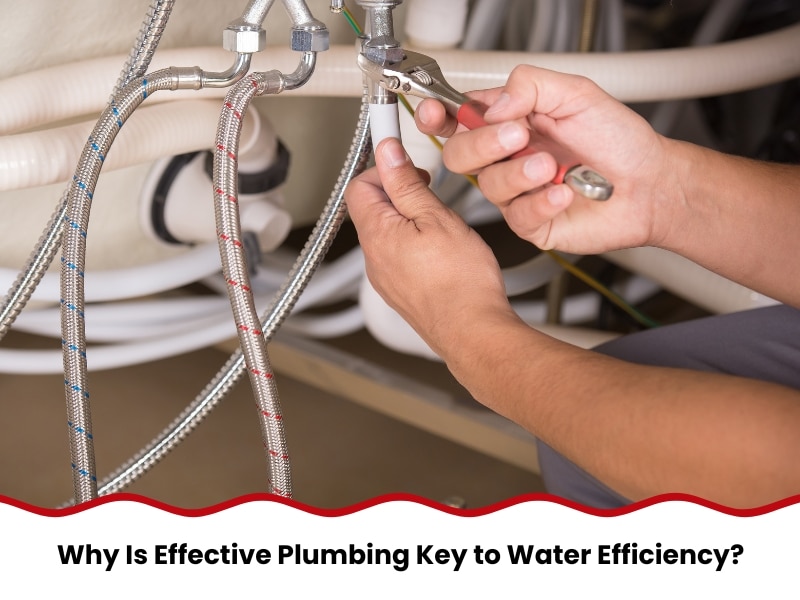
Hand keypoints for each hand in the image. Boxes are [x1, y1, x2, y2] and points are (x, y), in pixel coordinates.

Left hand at [345, 138, 517, 356]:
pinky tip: (441, 250)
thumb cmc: (461, 283)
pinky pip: (398, 256)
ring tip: (440, 224)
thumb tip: (387, 154)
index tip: (405, 160)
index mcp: (377, 234)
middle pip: (372, 209)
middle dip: (399, 193)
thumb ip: (407, 184)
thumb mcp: (437, 218)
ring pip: (387, 233)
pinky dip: (414, 244)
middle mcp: (373, 258)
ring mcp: (385, 278)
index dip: (383, 168)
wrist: (473, 332)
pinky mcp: (399, 291)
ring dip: (408, 219)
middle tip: (429, 192)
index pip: (359, 185)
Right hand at [416, 65, 674, 254]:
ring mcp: (515, 193)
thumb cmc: (618, 141)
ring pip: (487, 185)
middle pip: (458, 154)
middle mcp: (506, 158)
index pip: (459, 117)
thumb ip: (530, 86)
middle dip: (483, 143)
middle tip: (518, 135)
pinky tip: (563, 193)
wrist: (649, 184)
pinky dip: (540, 202)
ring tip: (553, 165)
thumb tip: (493, 106)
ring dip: (519, 173)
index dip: (439, 116)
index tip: (436, 114)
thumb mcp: (577, 94)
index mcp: (510, 122)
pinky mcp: (530, 223)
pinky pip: (516, 216)